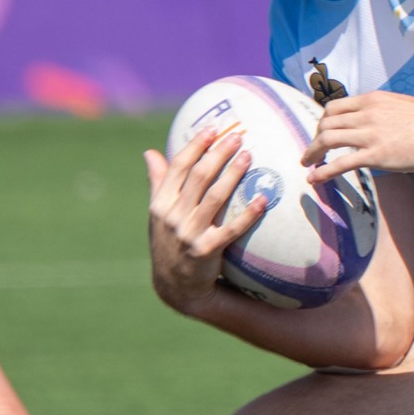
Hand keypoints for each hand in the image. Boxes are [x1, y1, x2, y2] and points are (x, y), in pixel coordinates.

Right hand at [143, 128, 266, 314]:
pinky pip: (231, 229)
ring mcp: (189, 234)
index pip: (178, 167)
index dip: (196, 145)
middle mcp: (172, 216)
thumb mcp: (158, 215)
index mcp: (160, 204)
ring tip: (249, 156)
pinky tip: (263, 199)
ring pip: (215, 197)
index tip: (212, 128)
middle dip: (218, 153)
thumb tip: (150, 152)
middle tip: (237, 136)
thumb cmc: (168, 243)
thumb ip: (158, 183)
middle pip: (198, 176)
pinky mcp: (206, 251)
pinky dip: (248, 214)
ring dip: (233, 174)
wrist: (174, 286)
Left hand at [303, 91, 413, 183]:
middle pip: (326, 123)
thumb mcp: (400, 106)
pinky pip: (340, 164)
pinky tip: (314, 179)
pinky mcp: (376, 155)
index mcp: (372, 100)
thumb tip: (375, 125)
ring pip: (327, 140)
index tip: (321, 133)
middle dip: (314, 138)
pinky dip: (323, 172)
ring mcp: (370, 134)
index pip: (334, 107)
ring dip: (312, 153)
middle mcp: (366, 114)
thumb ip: (382, 113)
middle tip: (312, 152)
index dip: (323, 121)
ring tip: (307, 164)